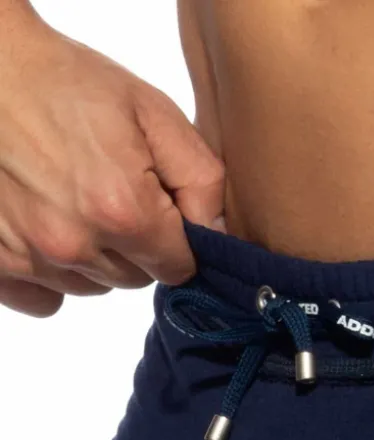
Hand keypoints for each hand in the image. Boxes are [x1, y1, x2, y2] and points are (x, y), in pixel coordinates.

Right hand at [0, 19, 224, 315]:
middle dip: (136, 245)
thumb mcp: (154, 115)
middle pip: (135, 278)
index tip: (161, 209)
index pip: (179, 268)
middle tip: (111, 191)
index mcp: (123, 213)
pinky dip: (50, 275)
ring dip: (93, 257)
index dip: (177, 239)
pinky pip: (43, 299)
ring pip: (91, 286)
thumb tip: (220, 236)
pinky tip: (45, 230)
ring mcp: (28, 257)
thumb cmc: (66, 82)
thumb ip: (201, 182)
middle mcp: (74, 244)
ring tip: (72, 199)